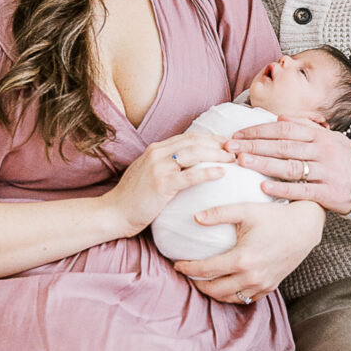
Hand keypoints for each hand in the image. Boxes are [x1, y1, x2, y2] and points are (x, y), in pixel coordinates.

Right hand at [103, 129, 230, 237]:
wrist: (114, 213)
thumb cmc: (133, 197)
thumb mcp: (148, 173)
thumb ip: (165, 164)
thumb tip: (187, 163)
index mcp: (155, 149)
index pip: (189, 137)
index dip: (210, 138)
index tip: (227, 142)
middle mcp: (157, 153)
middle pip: (195, 142)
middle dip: (218, 143)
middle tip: (236, 149)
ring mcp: (158, 167)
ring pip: (194, 154)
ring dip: (216, 154)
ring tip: (232, 158)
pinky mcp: (161, 184)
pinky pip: (190, 176)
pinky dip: (208, 172)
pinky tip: (222, 173)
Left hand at [174, 198, 325, 305]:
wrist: (305, 228)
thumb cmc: (275, 216)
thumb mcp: (246, 210)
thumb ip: (219, 213)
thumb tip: (195, 217)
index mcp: (242, 259)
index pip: (205, 270)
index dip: (187, 268)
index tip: (177, 264)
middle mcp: (251, 276)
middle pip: (213, 289)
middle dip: (196, 283)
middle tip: (187, 274)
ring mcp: (261, 284)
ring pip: (228, 298)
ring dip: (212, 292)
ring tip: (202, 280)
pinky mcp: (270, 287)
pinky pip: (245, 299)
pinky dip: (231, 296)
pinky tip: (224, 285)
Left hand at [225, 117, 350, 216]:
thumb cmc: (344, 160)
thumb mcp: (329, 138)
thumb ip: (305, 128)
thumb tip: (279, 119)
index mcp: (320, 136)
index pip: (284, 129)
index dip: (259, 130)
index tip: (238, 134)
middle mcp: (322, 151)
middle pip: (283, 146)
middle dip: (254, 145)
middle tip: (231, 146)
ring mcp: (326, 172)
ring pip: (290, 166)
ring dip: (264, 163)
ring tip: (242, 162)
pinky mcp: (329, 193)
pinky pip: (302, 190)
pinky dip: (282, 188)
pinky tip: (263, 187)